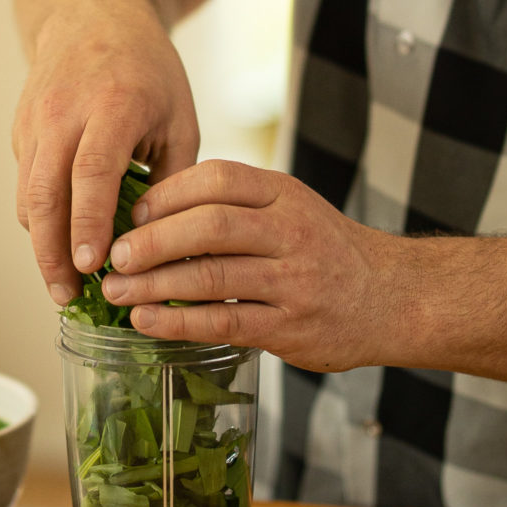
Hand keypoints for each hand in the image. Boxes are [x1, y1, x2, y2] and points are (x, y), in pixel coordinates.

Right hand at [12, 0, 199, 304]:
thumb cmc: (148, 71)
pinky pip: (26, 187)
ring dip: (41, 247)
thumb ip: (174, 180)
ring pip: (27, 196)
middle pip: (44, 193)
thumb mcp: (180, 118)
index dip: (88, 224)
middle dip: (52, 252)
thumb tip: (169, 245)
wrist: (90, 12)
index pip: (91, 173)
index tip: (89, 267)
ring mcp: (35, 121)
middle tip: (66, 296)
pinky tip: (61, 250)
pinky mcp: (21, 132)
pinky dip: (41, 223)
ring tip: (63, 287)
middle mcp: (63, 112)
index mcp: (112, 105)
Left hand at [100, 160, 408, 371]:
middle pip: (210, 226)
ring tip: (118, 293)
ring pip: (212, 276)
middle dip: (152, 241)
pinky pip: (224, 322)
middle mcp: (291, 231)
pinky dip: (179, 321)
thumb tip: (151, 219)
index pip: (216, 179)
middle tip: (114, 257)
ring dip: (155, 285)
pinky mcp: (291, 327)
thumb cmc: (326, 254)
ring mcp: (294, 280)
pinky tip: (147, 322)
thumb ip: (237, 208)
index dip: (166, 195)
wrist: (391, 300)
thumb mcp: (291, 211)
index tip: (132, 215)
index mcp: (285, 194)